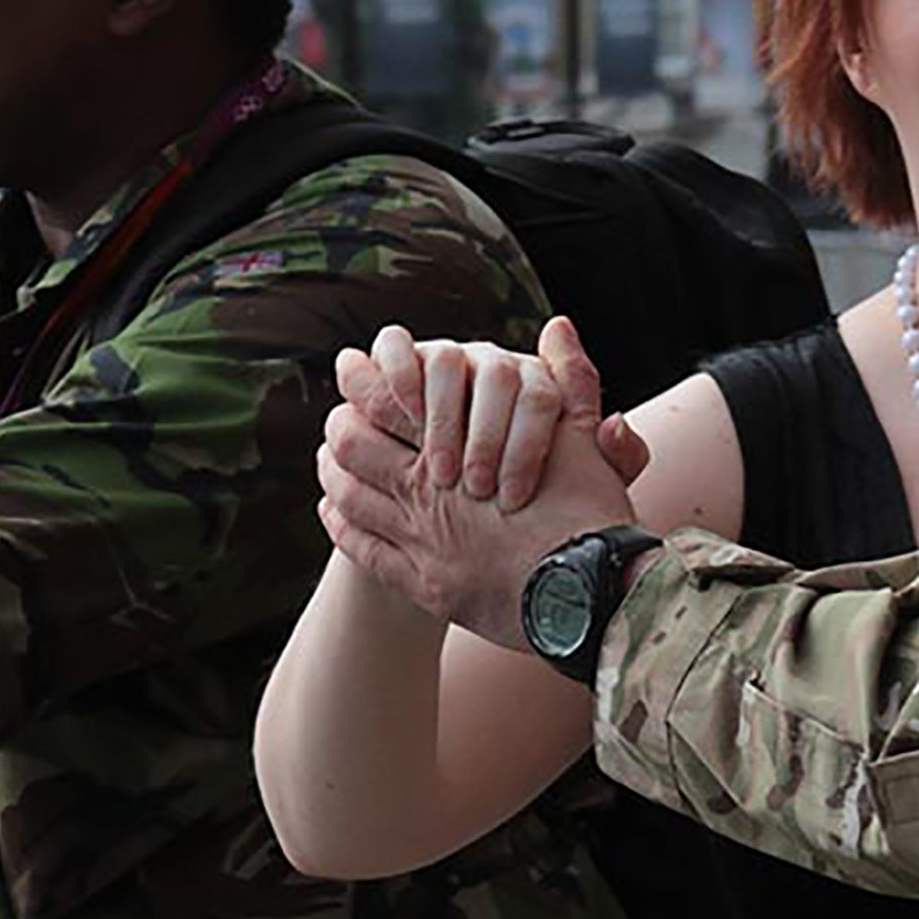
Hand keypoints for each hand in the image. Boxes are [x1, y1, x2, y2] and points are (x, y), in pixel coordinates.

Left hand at [316, 344, 641, 654]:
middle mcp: (424, 493)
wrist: (589, 592)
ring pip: (349, 497)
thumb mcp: (582, 437)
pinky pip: (362, 550)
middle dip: (341, 426)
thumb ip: (568, 378)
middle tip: (337, 418)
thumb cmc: (589, 514)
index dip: (364, 381)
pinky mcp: (422, 585)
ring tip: (330, 461)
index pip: (388, 402)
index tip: (350, 367)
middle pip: (352, 445)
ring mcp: (419, 541)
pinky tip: (334, 513)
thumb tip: (559, 326)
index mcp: (454, 450)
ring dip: (334, 475)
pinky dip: (341, 525)